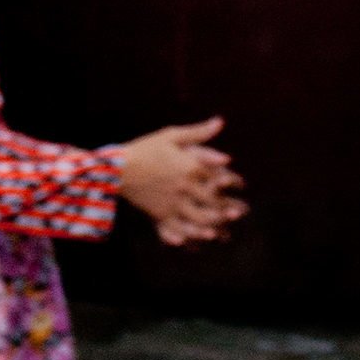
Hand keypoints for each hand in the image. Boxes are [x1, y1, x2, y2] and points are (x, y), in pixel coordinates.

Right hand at [120, 118, 248, 245]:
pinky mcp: (160, 214)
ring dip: (214, 224)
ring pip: (199, 218)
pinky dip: (192, 235)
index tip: (241, 185)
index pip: (219, 177)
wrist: (118, 167)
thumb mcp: (171, 135)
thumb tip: (220, 122)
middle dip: (228, 208)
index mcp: (190, 167)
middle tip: (239, 212)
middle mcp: (184, 187)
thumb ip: (198, 132)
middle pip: (212, 201)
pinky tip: (199, 237)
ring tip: (223, 228)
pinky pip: (180, 228)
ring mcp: (172, 202)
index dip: (233, 182)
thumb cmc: (145, 148)